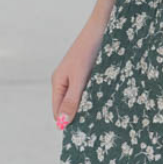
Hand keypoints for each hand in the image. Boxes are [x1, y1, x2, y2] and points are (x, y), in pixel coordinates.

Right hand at [51, 15, 107, 129]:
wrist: (102, 28)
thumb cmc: (88, 51)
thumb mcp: (80, 78)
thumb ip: (72, 100)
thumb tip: (62, 122)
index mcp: (58, 83)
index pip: (57, 112)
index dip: (67, 123)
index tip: (81, 135)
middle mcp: (65, 82)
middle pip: (68, 107)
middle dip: (78, 117)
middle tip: (94, 128)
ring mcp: (77, 79)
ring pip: (80, 101)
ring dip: (88, 108)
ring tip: (101, 117)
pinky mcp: (88, 75)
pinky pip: (89, 93)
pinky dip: (95, 99)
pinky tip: (105, 103)